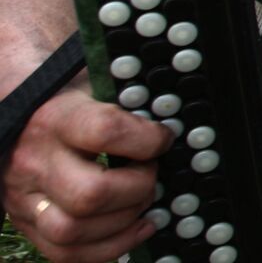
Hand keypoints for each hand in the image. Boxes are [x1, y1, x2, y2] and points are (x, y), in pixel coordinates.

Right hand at [3, 87, 171, 261]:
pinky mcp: (27, 223)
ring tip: (143, 198)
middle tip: (152, 173)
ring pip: (73, 232)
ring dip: (123, 221)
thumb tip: (176, 108)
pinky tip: (138, 226)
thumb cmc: (66, 99)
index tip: (164, 137)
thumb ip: (128, 97)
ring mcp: (27, 198)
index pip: (106, 131)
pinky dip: (110, 246)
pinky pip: (66, 253)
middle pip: (90, 194)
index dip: (147, 139)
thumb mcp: (93, 83)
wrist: (16, 112)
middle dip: (138, 188)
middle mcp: (36, 161)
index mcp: (58, 118)